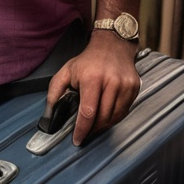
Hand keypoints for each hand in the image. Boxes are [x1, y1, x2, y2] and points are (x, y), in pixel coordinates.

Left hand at [45, 31, 139, 145]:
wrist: (112, 44)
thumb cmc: (89, 59)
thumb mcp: (67, 70)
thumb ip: (55, 91)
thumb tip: (49, 113)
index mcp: (92, 77)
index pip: (88, 112)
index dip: (82, 129)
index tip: (77, 139)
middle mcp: (111, 81)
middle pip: (103, 117)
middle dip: (92, 129)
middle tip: (85, 132)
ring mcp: (125, 85)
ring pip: (115, 117)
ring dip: (103, 125)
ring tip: (95, 124)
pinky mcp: (134, 87)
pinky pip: (124, 111)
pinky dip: (115, 117)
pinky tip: (106, 114)